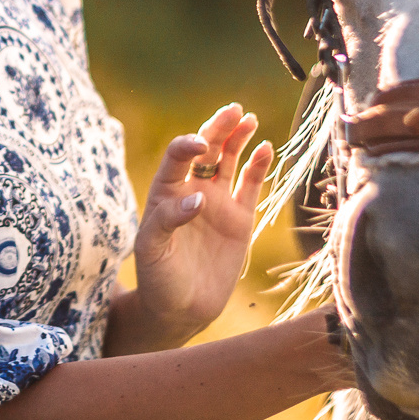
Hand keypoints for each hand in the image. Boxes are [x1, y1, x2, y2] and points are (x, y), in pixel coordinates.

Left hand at [129, 103, 270, 346]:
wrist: (181, 309)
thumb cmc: (158, 278)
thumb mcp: (152, 249)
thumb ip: (169, 220)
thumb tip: (197, 198)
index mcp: (166, 193)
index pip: (176, 157)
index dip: (187, 146)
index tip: (200, 146)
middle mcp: (192, 190)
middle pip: (206, 149)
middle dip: (218, 128)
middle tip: (233, 111)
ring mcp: (217, 202)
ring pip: (228, 160)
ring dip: (238, 138)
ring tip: (249, 119)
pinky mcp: (239, 218)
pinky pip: (251, 185)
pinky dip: (259, 166)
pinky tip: (266, 148)